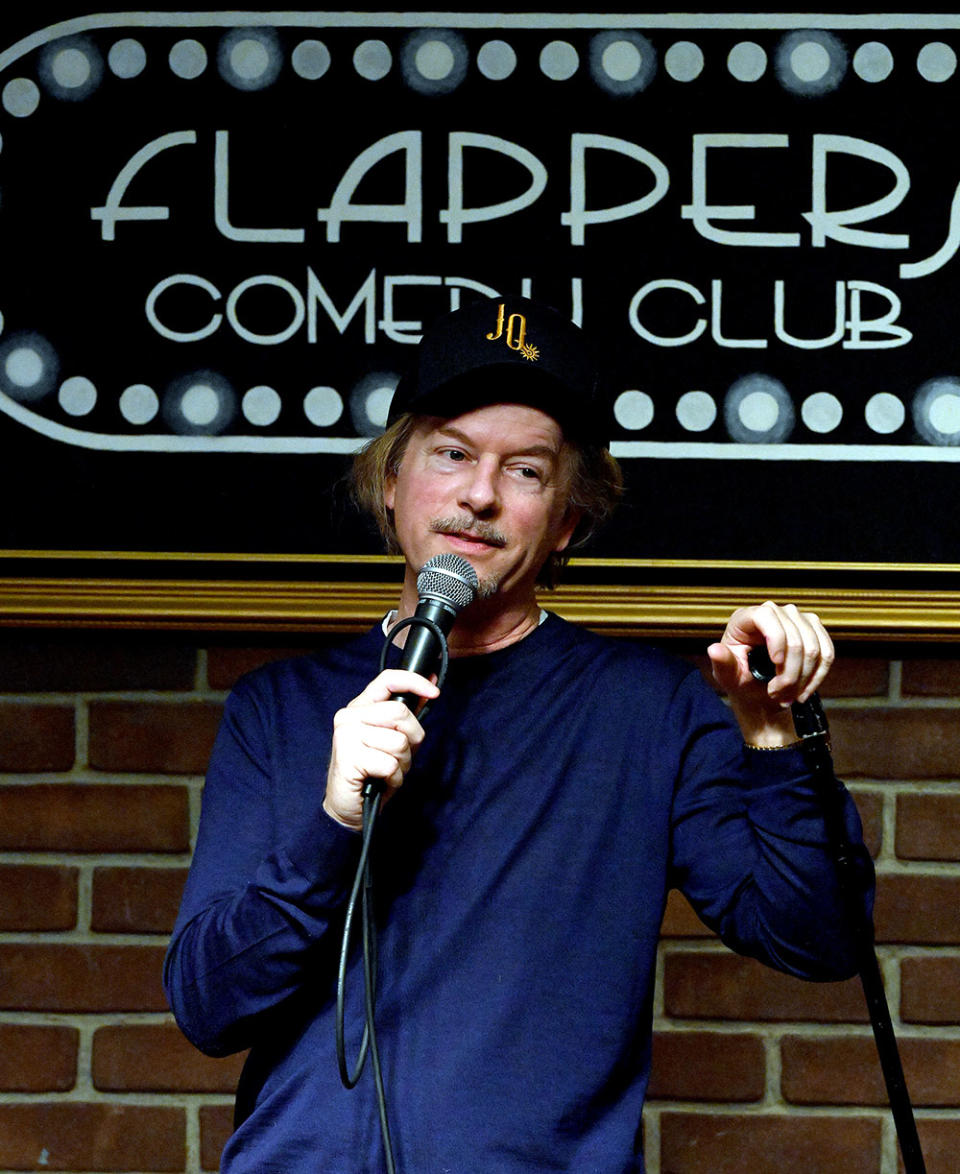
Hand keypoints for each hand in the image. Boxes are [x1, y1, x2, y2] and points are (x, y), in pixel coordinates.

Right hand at [323, 670, 439, 829]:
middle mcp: (349, 716)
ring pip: (398, 742)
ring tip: (387, 770)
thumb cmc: (373, 772)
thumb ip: (409, 714)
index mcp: (361, 707)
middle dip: (411, 739)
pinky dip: (393, 778)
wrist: (350, 807)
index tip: (434, 692)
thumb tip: (431, 686)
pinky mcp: (348, 757)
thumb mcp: (395, 739)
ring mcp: (346, 736)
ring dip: (402, 763)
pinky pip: (389, 764)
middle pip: (400, 713)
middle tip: (398, 756)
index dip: (414, 682)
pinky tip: (381, 781)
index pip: (388, 679)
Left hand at [707, 601, 833, 745]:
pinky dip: (817, 676)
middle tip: (777, 694)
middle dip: (789, 674)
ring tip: (788, 695)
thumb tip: (714, 650)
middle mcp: (772, 611)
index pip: (767, 616)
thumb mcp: (727, 676)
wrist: (759, 689)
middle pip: (795, 639)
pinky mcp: (814, 629)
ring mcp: (796, 617)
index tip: (776, 664)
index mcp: (745, 618)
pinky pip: (827, 653)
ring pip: (813, 648)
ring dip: (803, 679)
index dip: (776, 639)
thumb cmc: (740, 678)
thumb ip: (722, 664)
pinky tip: (804, 691)